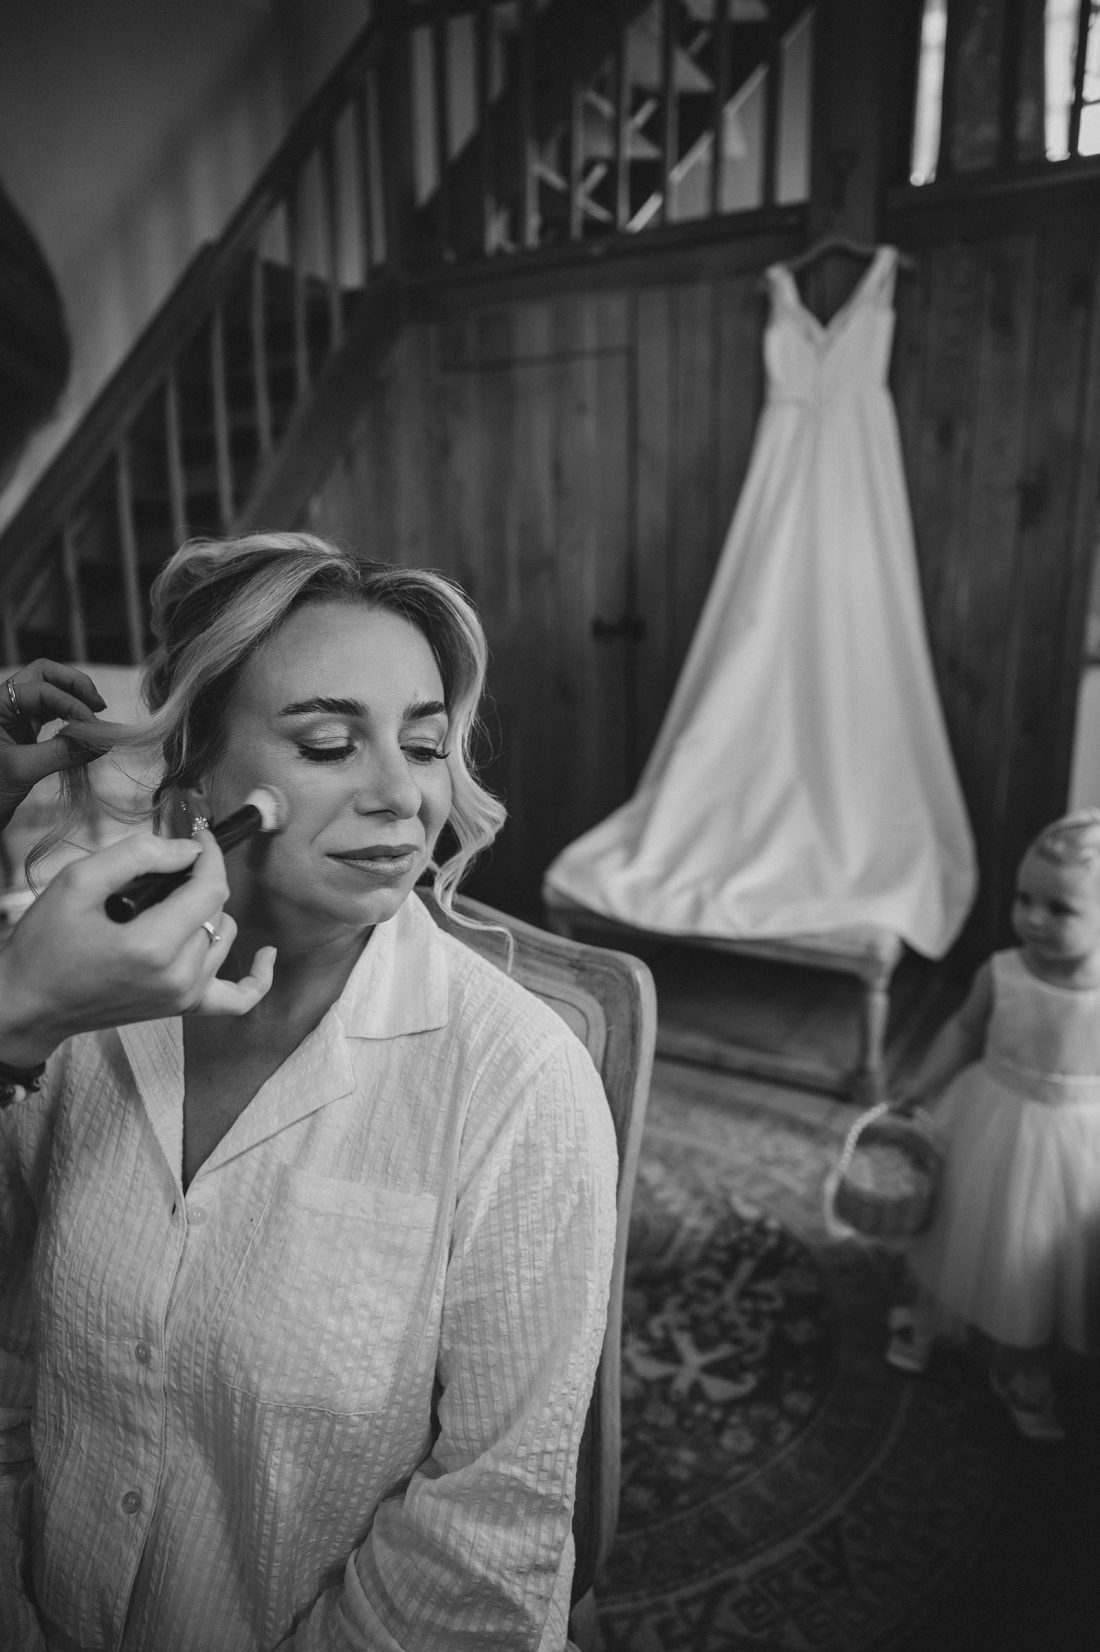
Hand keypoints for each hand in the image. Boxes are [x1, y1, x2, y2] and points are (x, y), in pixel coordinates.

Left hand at [0, 661, 107, 831]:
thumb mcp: (22, 770)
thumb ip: (63, 753)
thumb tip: (102, 742)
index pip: (41, 688)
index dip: (71, 703)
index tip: (94, 726)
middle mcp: (3, 702)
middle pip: (44, 674)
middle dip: (74, 685)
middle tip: (99, 706)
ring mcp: (11, 715)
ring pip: (48, 690)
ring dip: (73, 699)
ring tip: (94, 717)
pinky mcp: (19, 730)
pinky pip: (48, 712)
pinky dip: (67, 716)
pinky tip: (82, 728)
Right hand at [0, 831, 275, 1064]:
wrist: (30, 1001)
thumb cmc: (48, 942)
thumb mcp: (79, 882)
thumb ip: (139, 855)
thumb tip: (188, 848)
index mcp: (154, 945)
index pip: (210, 886)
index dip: (208, 854)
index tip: (197, 836)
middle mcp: (178, 976)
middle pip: (216, 908)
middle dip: (195, 881)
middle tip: (159, 873)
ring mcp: (185, 997)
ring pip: (223, 935)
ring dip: (205, 914)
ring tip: (163, 909)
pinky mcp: (184, 1009)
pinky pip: (238, 998)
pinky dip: (257, 978)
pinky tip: (267, 955)